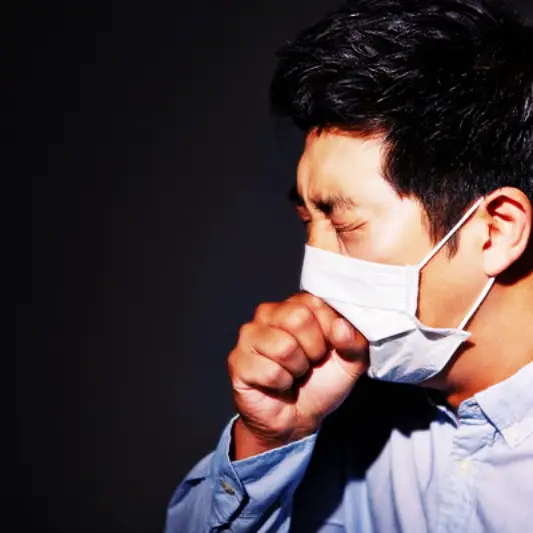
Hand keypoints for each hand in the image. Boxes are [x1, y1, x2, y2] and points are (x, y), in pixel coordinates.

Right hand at [228, 293, 367, 458]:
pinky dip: (281, 385)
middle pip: (297, 318)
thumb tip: (341, 327)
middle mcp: (268, 313)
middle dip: (313, 349)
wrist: (297, 419)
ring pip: (283, 346)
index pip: (315, 302)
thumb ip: (354, 341)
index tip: (329, 347)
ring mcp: (248, 336)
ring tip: (293, 373)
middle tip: (310, 362)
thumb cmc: (321, 383)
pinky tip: (277, 385)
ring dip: (297, 369)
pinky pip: (269, 371)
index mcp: (294, 305)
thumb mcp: (350, 362)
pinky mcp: (237, 361)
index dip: (329, 329)